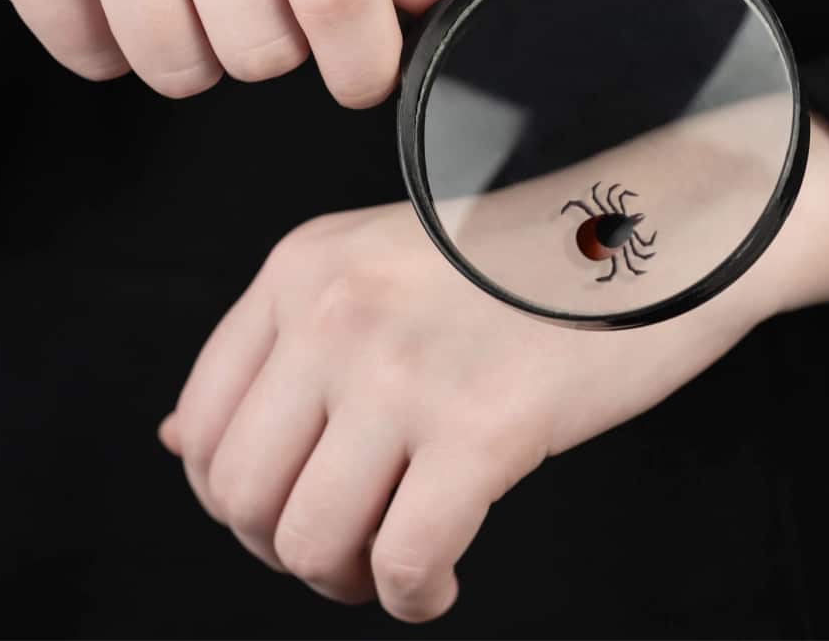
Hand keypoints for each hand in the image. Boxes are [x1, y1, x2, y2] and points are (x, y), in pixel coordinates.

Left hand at [158, 113, 828, 621]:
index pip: (201, 419)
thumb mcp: (378, 269)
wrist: (651, 232)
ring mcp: (405, 370)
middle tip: (346, 549)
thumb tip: (177, 440)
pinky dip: (412, 597)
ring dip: (346, 580)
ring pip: (309, 541)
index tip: (291, 507)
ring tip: (395, 564)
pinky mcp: (483, 426)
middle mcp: (336, 315)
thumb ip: (280, 348)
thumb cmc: (525, 259)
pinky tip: (441, 580)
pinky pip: (403, 562)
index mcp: (303, 269)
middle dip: (285, 548)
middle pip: (242, 495)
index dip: (235, 496)